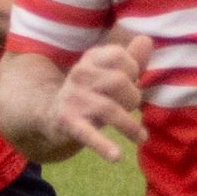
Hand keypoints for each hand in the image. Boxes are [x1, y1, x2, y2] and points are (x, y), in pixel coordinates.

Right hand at [44, 31, 153, 162]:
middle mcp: (80, 74)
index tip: (130, 81)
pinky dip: (103, 146)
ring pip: (110, 109)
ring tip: (140, 137)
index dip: (132, 70)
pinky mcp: (69, 122)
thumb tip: (147, 39)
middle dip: (132, 98)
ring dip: (129, 125)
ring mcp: (73, 98)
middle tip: (129, 109)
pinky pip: (88, 134)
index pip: (120, 57)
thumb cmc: (90, 92)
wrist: (49, 112)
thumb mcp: (108, 73)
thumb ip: (130, 59)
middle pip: (119, 82)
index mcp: (91, 58)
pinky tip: (116, 156)